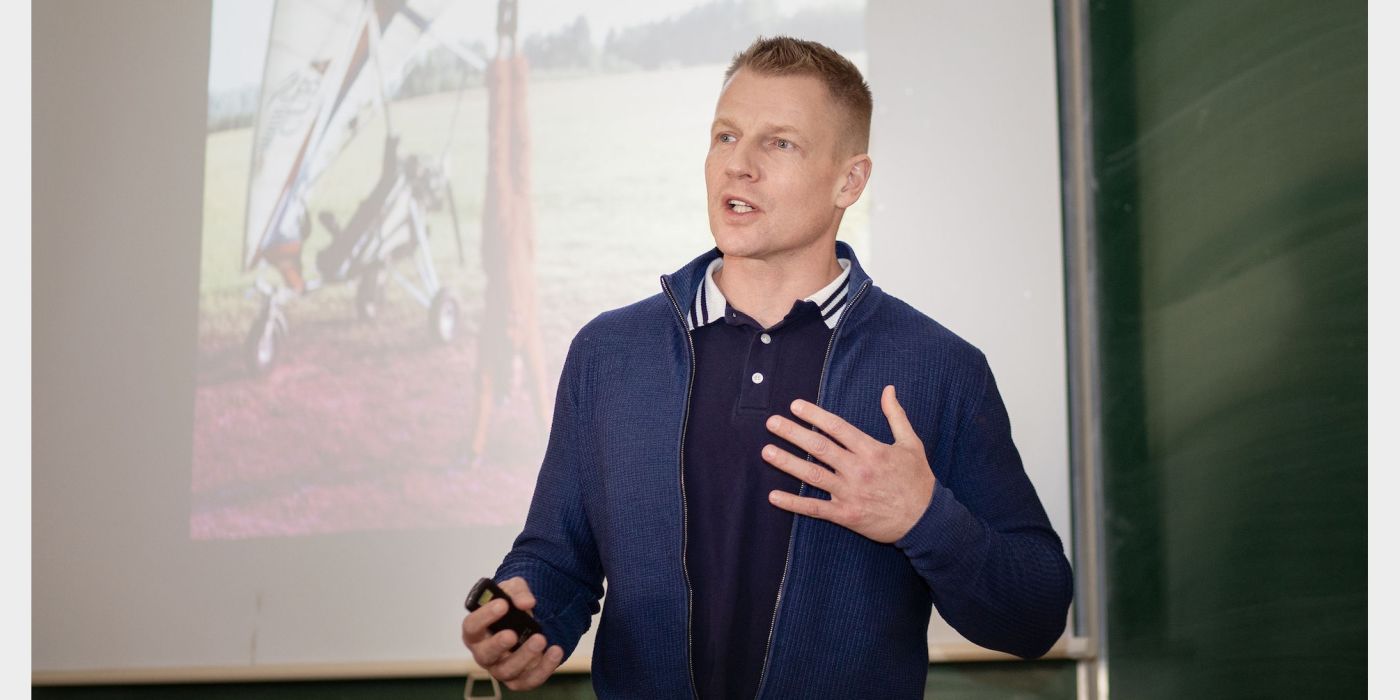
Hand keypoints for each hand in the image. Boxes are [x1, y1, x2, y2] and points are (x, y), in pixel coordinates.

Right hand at [461, 577, 563, 690]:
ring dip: (524, 656)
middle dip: (498, 645)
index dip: (484, 617)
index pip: (471, 627)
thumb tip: (527, 602)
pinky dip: (544, 667)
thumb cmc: (512, 605)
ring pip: (507, 671)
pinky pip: (529, 680)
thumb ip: (518, 591)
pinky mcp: (520, 679)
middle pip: (484, 655)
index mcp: (476, 631)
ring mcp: (501, 669)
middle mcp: (484, 653)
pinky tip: (555, 651)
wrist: (531, 620)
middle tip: (512, 634)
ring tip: (540, 639)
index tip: (502, 604)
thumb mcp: (513, 589)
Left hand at [762, 385, 935, 543]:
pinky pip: (815, 509)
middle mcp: (857, 470)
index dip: (814, 415)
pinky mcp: (846, 515)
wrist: (926, 521)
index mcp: (871, 450)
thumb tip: (888, 389)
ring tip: (767, 452)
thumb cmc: (918, 481)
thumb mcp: (912, 444)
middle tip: (772, 423)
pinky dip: (793, 504)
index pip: (837, 428)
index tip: (794, 406)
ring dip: (788, 463)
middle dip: (793, 434)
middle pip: (819, 448)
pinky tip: (774, 496)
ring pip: (813, 476)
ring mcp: (850, 493)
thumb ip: (896, 416)